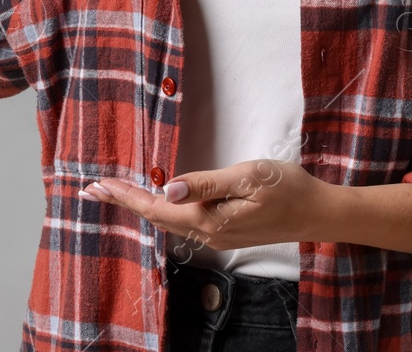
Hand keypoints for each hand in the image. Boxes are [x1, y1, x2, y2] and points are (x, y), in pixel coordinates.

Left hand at [81, 159, 332, 252]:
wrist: (319, 213)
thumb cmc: (289, 188)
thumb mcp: (249, 176)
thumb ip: (208, 183)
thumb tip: (170, 189)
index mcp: (210, 220)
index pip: (157, 208)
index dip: (127, 196)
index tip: (99, 184)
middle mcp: (209, 233)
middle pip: (156, 218)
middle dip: (124, 201)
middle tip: (92, 188)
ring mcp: (218, 235)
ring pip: (168, 222)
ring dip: (140, 205)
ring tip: (115, 192)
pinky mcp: (226, 231)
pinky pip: (183, 223)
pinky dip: (161, 210)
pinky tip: (156, 202)